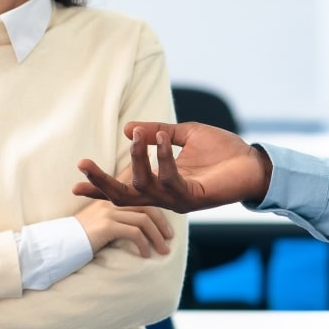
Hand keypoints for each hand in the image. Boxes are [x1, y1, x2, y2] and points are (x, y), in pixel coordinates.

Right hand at [73, 121, 272, 212]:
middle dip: (103, 182)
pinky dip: (162, 158)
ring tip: (138, 136)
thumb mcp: (183, 135)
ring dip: (137, 159)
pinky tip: (160, 140)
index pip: (124, 187)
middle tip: (83, 164)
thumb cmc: (222, 151)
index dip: (100, 186)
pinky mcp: (193, 198)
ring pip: (144, 185)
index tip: (75, 183)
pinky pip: (169, 180)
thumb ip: (157, 132)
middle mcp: (165, 196)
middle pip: (124, 196)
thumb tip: (129, 129)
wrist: (253, 163)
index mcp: (160, 183)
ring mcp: (178, 199)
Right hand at [73, 200, 173, 257]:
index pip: (136, 190)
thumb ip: (113, 220)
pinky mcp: (107, 226)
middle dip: (162, 221)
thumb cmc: (77, 240)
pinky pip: (135, 233)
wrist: (57, 246)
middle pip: (146, 204)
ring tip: (163, 250)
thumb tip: (134, 228)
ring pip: (144, 219)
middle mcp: (109, 201)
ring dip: (157, 236)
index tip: (166, 211)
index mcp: (108, 198)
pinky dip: (144, 245)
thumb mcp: (96, 224)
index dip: (153, 195)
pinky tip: (145, 255)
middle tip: (169, 236)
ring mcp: (108, 213)